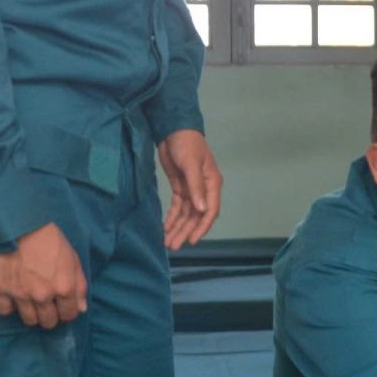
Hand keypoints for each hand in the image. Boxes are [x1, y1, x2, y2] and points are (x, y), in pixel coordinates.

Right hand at [0, 222, 86, 328]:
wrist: (23, 227)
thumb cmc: (52, 242)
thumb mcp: (74, 261)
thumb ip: (80, 287)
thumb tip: (81, 309)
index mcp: (64, 289)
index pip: (69, 315)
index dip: (67, 313)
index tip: (63, 308)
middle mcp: (43, 296)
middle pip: (48, 322)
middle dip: (51, 316)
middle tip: (48, 306)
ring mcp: (22, 295)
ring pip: (29, 321)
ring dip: (32, 315)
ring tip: (32, 303)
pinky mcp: (2, 290)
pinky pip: (4, 311)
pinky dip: (9, 307)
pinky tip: (14, 298)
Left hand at [158, 129, 222, 250]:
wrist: (173, 129)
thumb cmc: (186, 144)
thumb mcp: (191, 164)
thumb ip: (196, 187)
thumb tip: (201, 210)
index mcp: (211, 184)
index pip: (210, 211)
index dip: (202, 227)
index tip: (192, 240)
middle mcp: (203, 190)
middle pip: (195, 216)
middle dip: (185, 231)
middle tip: (174, 246)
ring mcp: (191, 189)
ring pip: (186, 214)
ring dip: (178, 228)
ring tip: (168, 242)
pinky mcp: (180, 187)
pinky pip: (177, 207)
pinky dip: (172, 218)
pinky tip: (165, 228)